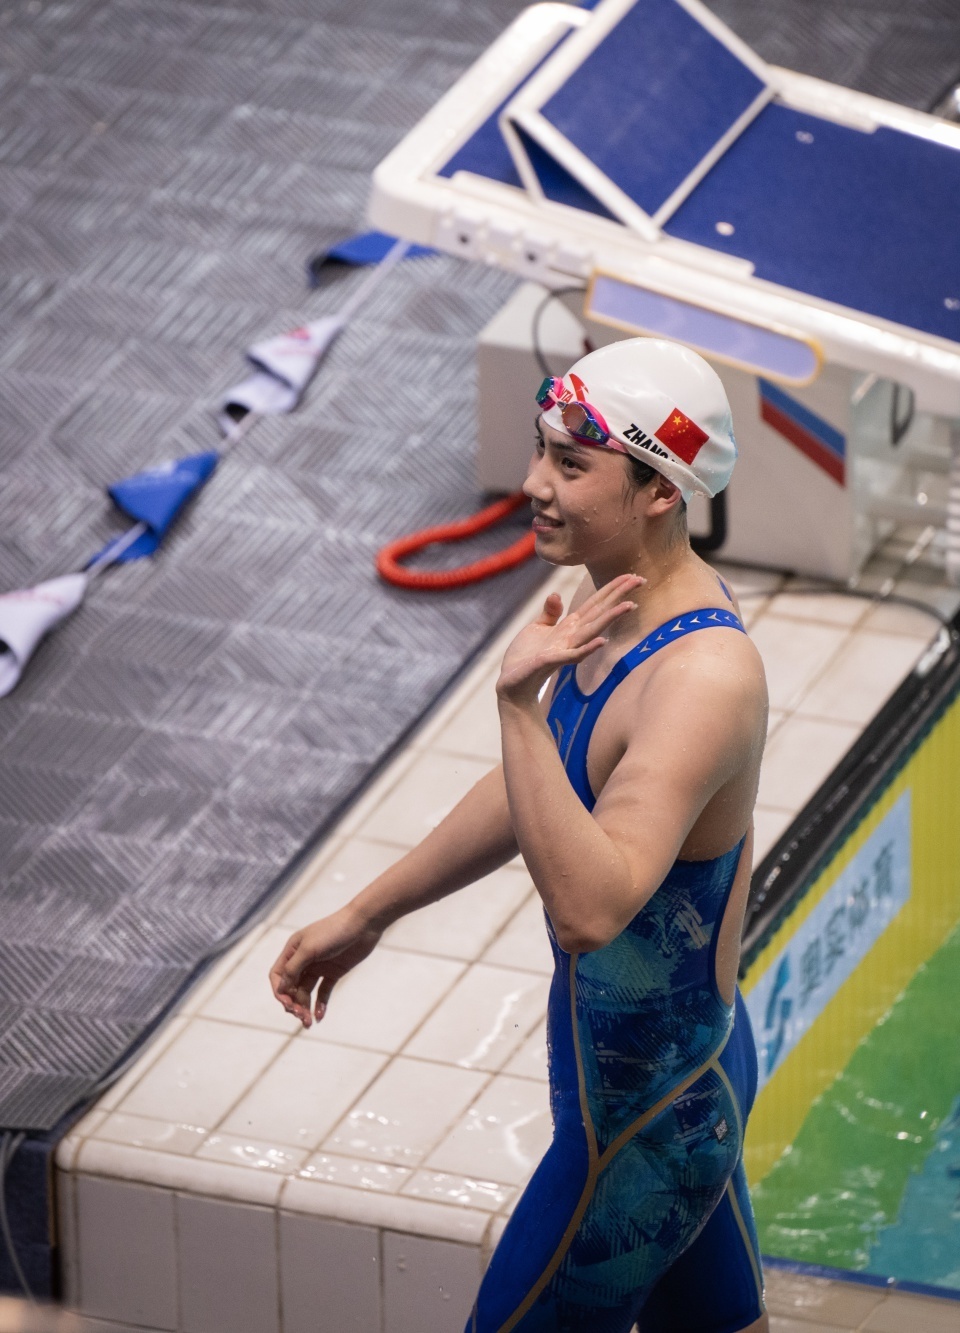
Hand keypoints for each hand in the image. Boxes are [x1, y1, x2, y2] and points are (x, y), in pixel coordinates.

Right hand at [269, 908, 381, 1028]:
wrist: (364, 924)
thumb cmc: (334, 931)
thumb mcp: (309, 949)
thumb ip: (293, 968)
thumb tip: (281, 989)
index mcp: (293, 950)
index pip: (278, 975)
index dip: (280, 992)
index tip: (288, 1004)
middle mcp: (303, 959)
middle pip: (291, 987)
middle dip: (293, 1003)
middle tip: (300, 1017)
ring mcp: (319, 966)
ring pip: (306, 992)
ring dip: (305, 1008)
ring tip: (309, 1023)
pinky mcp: (334, 972)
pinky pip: (323, 992)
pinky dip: (320, 1005)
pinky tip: (320, 1017)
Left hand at [495, 574, 643, 704]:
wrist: (512, 683)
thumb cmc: (525, 657)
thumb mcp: (537, 628)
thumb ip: (550, 612)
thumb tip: (556, 594)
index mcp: (569, 626)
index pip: (595, 603)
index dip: (611, 589)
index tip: (630, 575)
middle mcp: (572, 636)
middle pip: (599, 612)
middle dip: (619, 596)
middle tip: (639, 580)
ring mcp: (564, 649)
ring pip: (592, 630)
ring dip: (611, 618)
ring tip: (630, 605)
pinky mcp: (552, 661)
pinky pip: (573, 655)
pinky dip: (588, 648)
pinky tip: (602, 641)